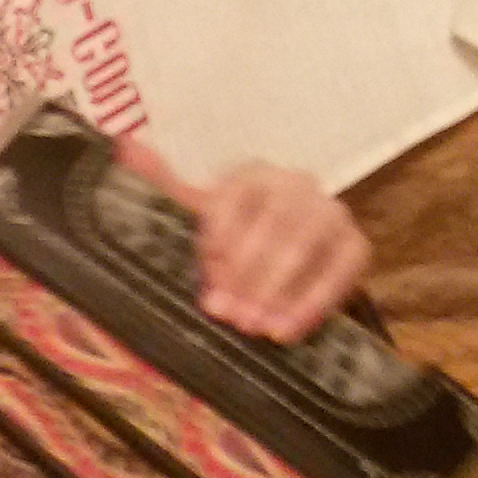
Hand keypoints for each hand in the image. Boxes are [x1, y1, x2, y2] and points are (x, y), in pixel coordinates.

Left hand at [118, 142, 371, 343]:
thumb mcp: (189, 218)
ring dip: (277, 290)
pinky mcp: (355, 245)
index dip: (218, 242)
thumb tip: (122, 144)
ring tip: (253, 328)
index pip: (233, 200)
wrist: (278, 267)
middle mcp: (294, 183)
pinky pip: (341, 270)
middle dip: (247, 273)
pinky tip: (286, 333)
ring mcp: (329, 212)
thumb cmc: (225, 242)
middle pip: (272, 224)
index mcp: (250, 175)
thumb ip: (158, 186)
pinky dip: (314, 303)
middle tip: (226, 315)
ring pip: (306, 245)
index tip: (207, 279)